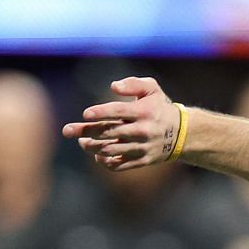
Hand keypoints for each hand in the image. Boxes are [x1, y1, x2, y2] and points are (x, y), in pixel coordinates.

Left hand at [61, 78, 182, 170]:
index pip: (118, 112)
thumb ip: (133, 84)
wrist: (181, 134)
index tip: (85, 114)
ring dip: (91, 146)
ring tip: (82, 141)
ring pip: (110, 150)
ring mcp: (141, 148)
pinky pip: (119, 165)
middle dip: (85, 131)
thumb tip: (113, 87)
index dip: (101, 113)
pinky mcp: (141, 161)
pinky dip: (104, 161)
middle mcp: (142, 131)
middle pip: (109, 132)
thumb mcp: (151, 88)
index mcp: (144, 112)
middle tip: (67, 130)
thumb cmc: (159, 107)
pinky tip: (97, 154)